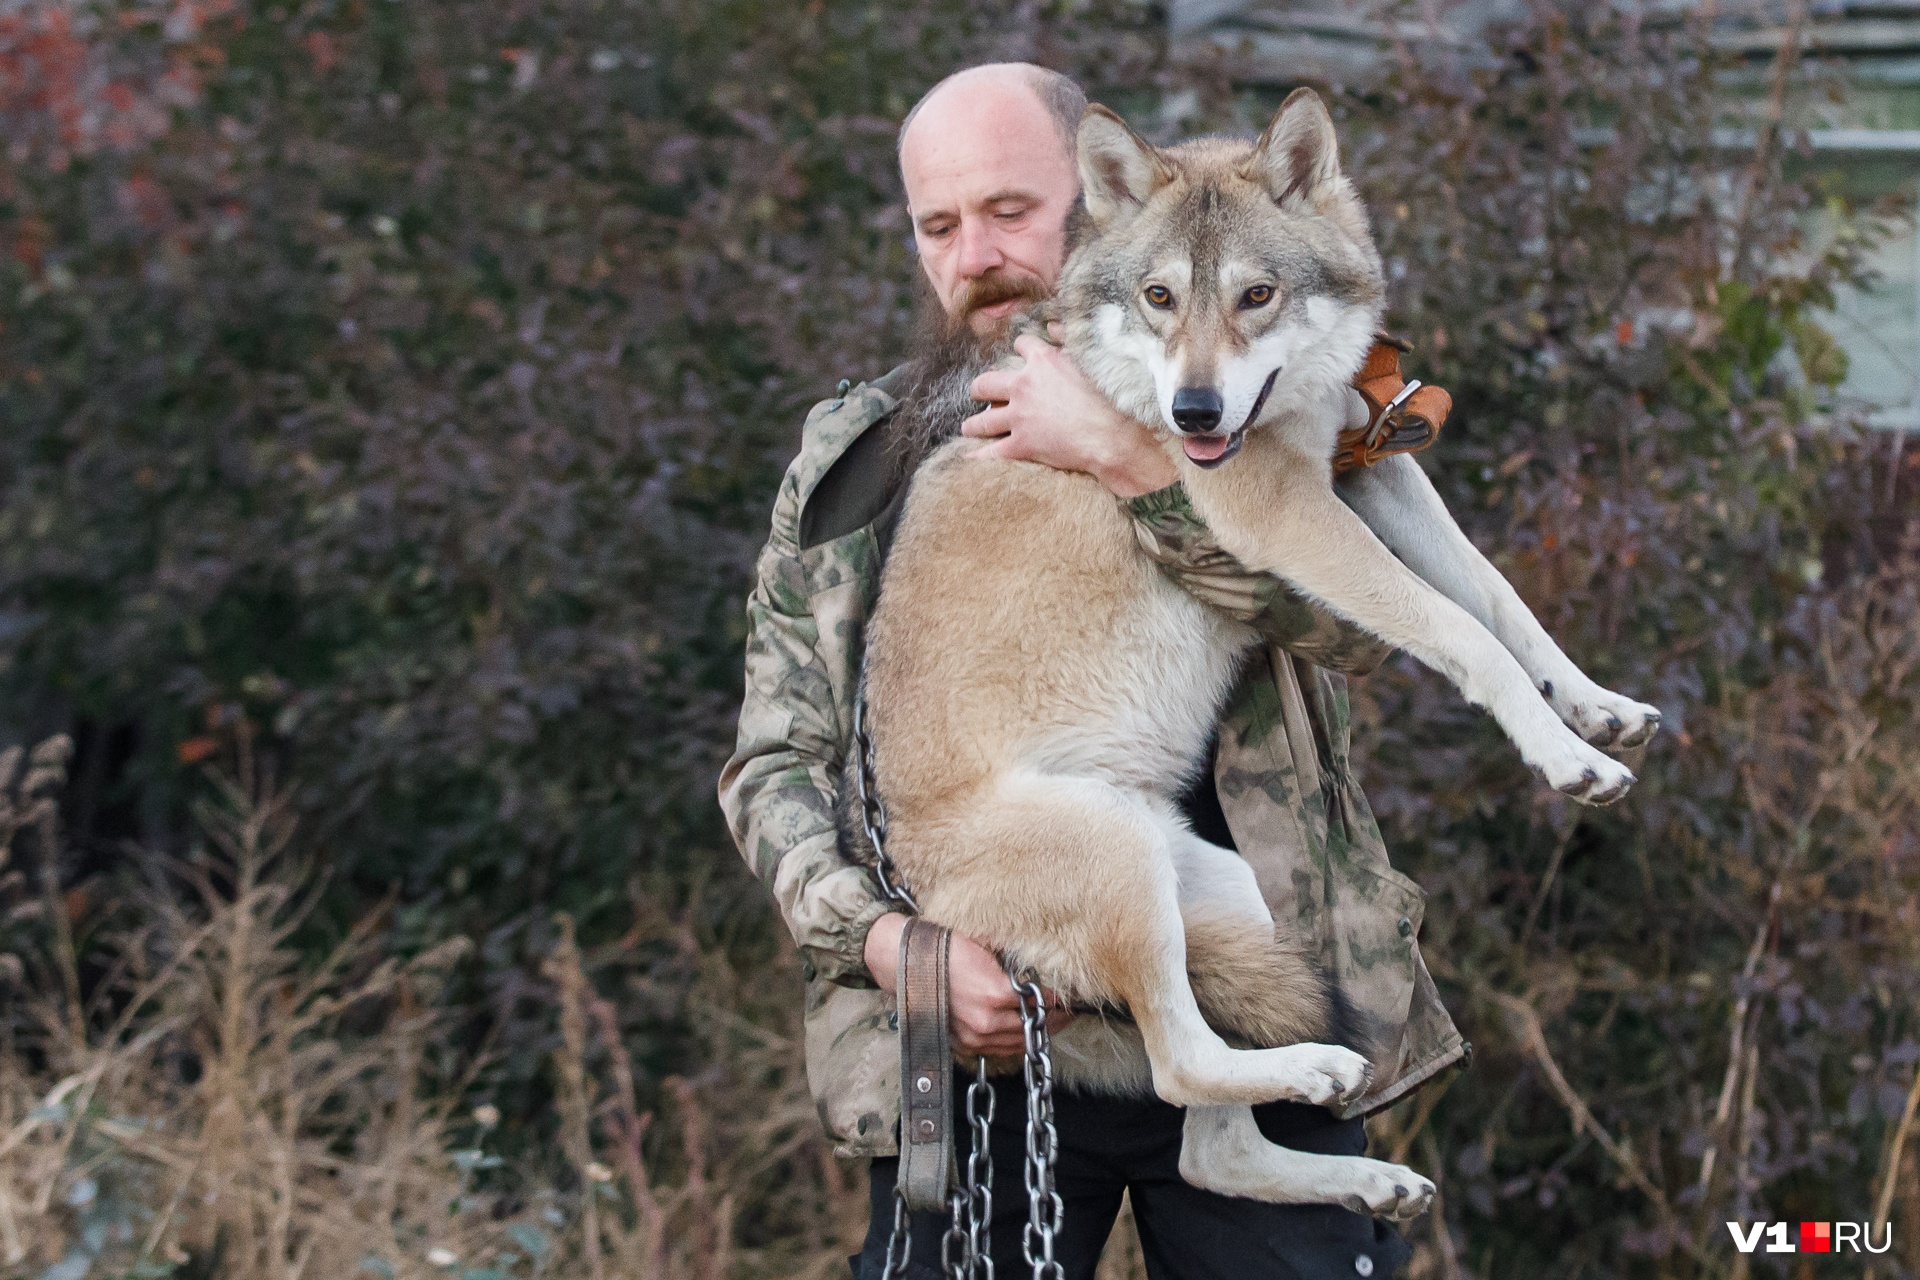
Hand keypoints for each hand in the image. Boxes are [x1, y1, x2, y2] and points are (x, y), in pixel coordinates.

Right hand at [864, 911, 1074, 1057]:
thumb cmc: (941, 945)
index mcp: (994, 993)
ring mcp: (973, 1037)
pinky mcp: (964, 1044)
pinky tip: (1025, 1029)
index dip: (1061, 997)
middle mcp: (985, 1021)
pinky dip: (1016, 1040)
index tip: (1074, 994)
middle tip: (1071, 1010)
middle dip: (1056, 1017)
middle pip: (1034, 1026)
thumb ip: (1013, 951)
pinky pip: (999, 1048)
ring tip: (1053, 1021)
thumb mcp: (983, 940)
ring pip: (1018, 1042)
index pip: (1042, 1001)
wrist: (902, 961)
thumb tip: (1042, 950)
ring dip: (1038, 1032)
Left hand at [962, 333, 1176, 498]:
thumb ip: (1070, 341)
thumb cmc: (1110, 398)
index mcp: (1043, 362)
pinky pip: (991, 452)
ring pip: (983, 420)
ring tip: (970, 427)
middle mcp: (1024, 387)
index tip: (1021, 353)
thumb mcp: (1092, 360)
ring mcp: (1019, 418)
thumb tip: (1054, 327)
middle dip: (980, 389)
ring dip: (974, 424)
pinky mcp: (1020, 445)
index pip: (1022, 345)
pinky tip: (969, 458)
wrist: (1112, 436)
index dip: (1021, 348)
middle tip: (979, 393)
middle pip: (986, 383)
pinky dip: (978, 456)